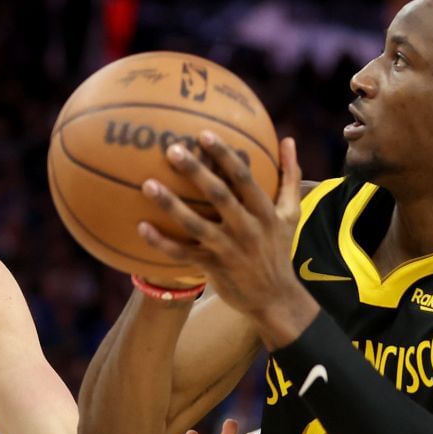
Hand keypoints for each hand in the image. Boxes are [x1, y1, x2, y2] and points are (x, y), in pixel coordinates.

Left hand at [140, 135, 314, 342]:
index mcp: (264, 211)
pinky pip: (183, 254)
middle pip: (218, 195)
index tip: (204, 134)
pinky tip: (141, 227)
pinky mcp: (213, 268)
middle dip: (195, 171)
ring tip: (148, 185)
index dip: (224, 155)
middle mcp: (247, 228)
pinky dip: (161, 242)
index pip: (243, 177)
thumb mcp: (291, 214)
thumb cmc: (279, 249)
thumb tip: (288, 140)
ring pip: (195, 224)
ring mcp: (228, 249)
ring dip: (171, 205)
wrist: (276, 299)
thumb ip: (290, 176)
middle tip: (172, 150)